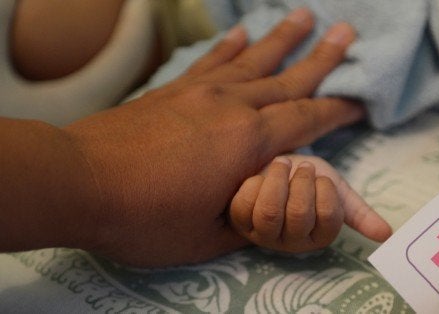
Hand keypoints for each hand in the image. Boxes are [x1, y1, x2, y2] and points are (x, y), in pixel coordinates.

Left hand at [58, 8, 362, 266]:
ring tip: (304, 16)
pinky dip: (229, 46)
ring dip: (281, 38)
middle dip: (322, 57)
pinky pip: (210, 61)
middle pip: (288, 77)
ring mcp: (201, 92)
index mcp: (249, 143)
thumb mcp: (208, 237)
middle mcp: (232, 107)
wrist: (79, 182)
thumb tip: (264, 209)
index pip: (307, 119)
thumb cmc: (145, 217)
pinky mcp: (173, 90)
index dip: (338, 110)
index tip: (359, 101)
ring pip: (253, 60)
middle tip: (346, 32)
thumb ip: (245, 221)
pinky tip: (241, 33)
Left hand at [229, 155, 391, 252]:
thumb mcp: (336, 191)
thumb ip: (359, 212)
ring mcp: (263, 235)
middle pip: (298, 213)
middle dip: (301, 181)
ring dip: (277, 178)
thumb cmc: (308, 180)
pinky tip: (259, 177)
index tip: (320, 177)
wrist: (276, 167)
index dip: (324, 189)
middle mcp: (291, 243)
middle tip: (301, 167)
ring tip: (281, 166)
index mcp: (319, 236)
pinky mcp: (239, 222)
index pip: (328, 216)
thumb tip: (388, 235)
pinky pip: (245, 203)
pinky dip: (255, 181)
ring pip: (269, 210)